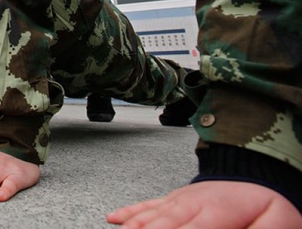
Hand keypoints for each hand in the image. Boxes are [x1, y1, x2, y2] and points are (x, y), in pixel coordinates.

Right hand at [106, 180, 301, 227]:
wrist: (258, 170)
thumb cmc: (269, 202)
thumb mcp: (280, 222)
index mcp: (218, 212)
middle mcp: (192, 204)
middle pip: (163, 225)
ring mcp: (179, 200)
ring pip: (150, 215)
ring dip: (133, 226)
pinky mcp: (173, 199)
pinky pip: (147, 205)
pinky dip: (129, 212)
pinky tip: (114, 219)